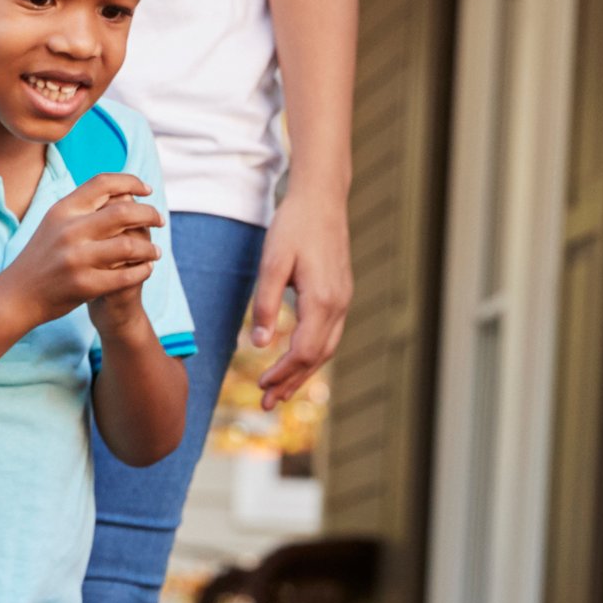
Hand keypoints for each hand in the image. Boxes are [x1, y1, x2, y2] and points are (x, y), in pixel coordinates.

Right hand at [6, 173, 162, 323]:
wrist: (18, 295)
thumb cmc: (43, 256)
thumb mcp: (55, 223)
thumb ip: (83, 207)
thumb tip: (123, 190)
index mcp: (63, 210)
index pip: (103, 183)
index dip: (131, 182)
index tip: (147, 190)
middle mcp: (69, 230)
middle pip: (124, 211)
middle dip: (150, 214)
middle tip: (160, 220)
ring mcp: (76, 258)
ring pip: (130, 246)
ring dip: (150, 248)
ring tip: (156, 251)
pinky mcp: (84, 285)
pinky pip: (126, 276)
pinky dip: (143, 271)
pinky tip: (146, 269)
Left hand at [247, 172, 352, 404]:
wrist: (322, 198)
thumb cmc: (294, 226)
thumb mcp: (272, 262)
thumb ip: (266, 305)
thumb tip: (259, 345)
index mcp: (322, 300)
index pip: (304, 351)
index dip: (283, 374)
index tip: (261, 388)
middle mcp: (339, 305)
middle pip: (318, 357)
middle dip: (293, 383)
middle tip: (268, 404)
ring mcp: (344, 300)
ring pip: (327, 348)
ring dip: (303, 372)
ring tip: (280, 391)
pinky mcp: (341, 294)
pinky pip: (329, 335)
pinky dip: (312, 354)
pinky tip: (297, 360)